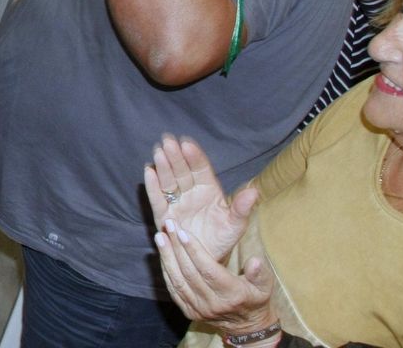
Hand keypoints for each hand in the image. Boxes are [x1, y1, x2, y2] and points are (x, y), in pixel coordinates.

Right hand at [145, 134, 257, 263]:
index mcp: (209, 190)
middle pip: (182, 171)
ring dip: (163, 166)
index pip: (201, 170)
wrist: (205, 261)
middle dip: (175, 156)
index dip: (194, 157)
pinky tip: (148, 171)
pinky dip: (152, 186)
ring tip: (158, 152)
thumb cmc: (222, 239)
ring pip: (169, 181)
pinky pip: (157, 198)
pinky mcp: (164, 215)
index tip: (187, 144)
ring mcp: (177, 203)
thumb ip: (241, 209)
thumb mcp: (235, 226)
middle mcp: (191, 193)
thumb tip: (254, 191)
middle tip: (168, 140)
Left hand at [155, 223, 277, 335]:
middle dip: (177, 247)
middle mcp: (213, 304)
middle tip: (168, 226)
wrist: (246, 327)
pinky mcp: (189, 311)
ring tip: (160, 237)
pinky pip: (174, 289)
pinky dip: (166, 271)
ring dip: (167, 257)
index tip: (183, 232)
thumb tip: (254, 261)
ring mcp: (199, 309)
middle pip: (190, 273)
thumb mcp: (265, 287)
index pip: (209, 271)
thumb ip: (260, 273)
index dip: (195, 251)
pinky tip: (162, 254)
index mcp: (232, 295)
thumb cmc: (255, 299)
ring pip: (178, 281)